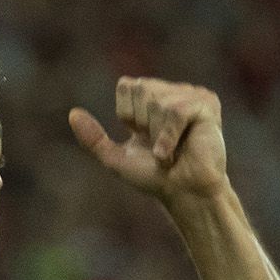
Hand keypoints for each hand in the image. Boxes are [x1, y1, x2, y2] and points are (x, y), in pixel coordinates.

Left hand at [68, 77, 229, 201]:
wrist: (182, 193)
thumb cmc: (154, 177)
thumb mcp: (116, 158)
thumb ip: (93, 138)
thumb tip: (72, 114)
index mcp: (150, 98)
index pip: (126, 85)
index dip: (127, 115)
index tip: (141, 136)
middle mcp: (171, 91)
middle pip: (141, 90)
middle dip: (143, 123)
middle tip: (158, 145)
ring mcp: (190, 95)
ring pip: (158, 102)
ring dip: (157, 135)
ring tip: (169, 151)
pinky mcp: (206, 104)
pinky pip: (175, 111)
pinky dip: (168, 137)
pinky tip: (172, 153)